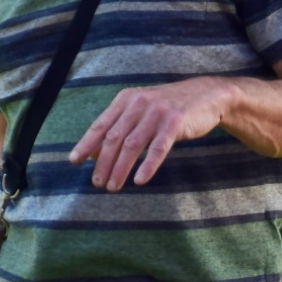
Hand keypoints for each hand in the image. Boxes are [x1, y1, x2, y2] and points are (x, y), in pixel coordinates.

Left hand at [69, 78, 228, 190]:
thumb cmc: (168, 108)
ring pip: (132, 145)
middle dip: (102, 162)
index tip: (74, 161)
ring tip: (113, 186)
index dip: (86, 144)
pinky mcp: (175, 122)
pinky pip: (157, 148)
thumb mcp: (141, 110)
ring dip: (120, 168)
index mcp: (125, 100)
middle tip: (96, 183)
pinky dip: (147, 165)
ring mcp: (156, 112)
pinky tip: (140, 180)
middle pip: (114, 138)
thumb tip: (95, 153)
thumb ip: (120, 126)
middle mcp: (138, 103)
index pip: (100, 125)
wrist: (206, 95)